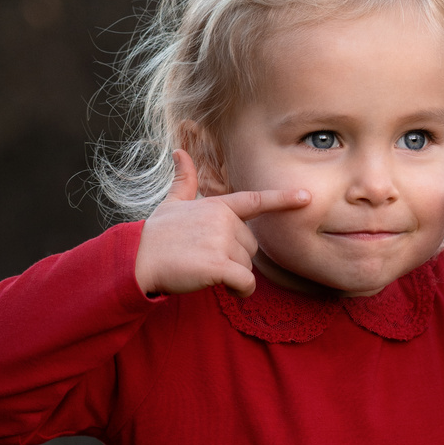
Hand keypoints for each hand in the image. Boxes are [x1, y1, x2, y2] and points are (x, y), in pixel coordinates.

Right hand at [135, 149, 310, 296]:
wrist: (137, 259)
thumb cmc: (155, 235)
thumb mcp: (170, 204)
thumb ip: (184, 182)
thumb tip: (180, 152)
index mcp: (217, 206)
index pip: (256, 201)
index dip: (283, 200)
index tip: (306, 197)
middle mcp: (224, 220)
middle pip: (251, 247)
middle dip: (235, 258)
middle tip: (207, 260)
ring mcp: (222, 242)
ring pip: (248, 266)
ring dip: (233, 275)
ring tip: (205, 271)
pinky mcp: (219, 265)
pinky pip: (245, 283)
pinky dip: (240, 291)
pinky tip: (226, 290)